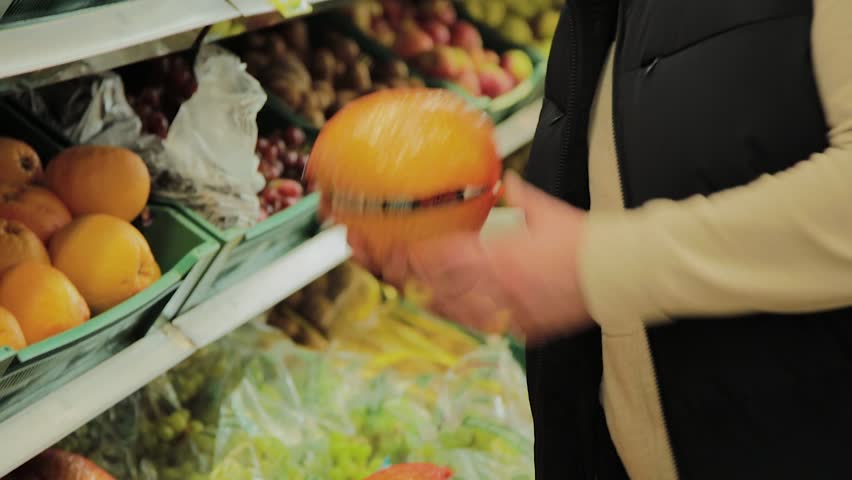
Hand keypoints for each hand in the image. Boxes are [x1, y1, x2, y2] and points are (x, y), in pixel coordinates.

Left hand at [348, 171, 593, 344]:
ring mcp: (507, 310)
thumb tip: (503, 178)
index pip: (438, 257)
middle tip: (383, 267)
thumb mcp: (544, 209)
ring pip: (453, 310)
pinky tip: (453, 310)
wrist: (617, 271)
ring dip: (429, 298)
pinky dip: (466, 316)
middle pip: (435, 287)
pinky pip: (485, 325)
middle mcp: (494, 285)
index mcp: (496, 253)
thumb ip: (518, 194)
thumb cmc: (582, 238)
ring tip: (410, 290)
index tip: (388, 248)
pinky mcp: (523, 328)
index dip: (408, 256)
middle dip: (404, 277)